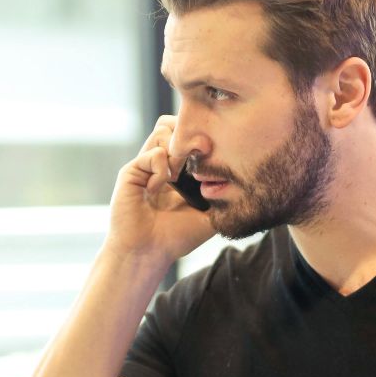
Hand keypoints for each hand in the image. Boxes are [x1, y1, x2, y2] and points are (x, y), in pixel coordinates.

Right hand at [106, 114, 214, 263]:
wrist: (147, 252)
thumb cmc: (176, 237)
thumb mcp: (209, 216)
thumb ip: (223, 196)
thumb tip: (244, 179)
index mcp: (178, 171)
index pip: (189, 136)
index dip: (202, 138)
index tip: (213, 152)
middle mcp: (161, 164)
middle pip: (174, 123)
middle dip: (189, 135)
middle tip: (199, 155)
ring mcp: (145, 166)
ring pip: (162, 130)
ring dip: (177, 149)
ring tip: (178, 175)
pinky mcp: (131, 172)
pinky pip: (153, 154)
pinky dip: (161, 169)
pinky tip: (159, 188)